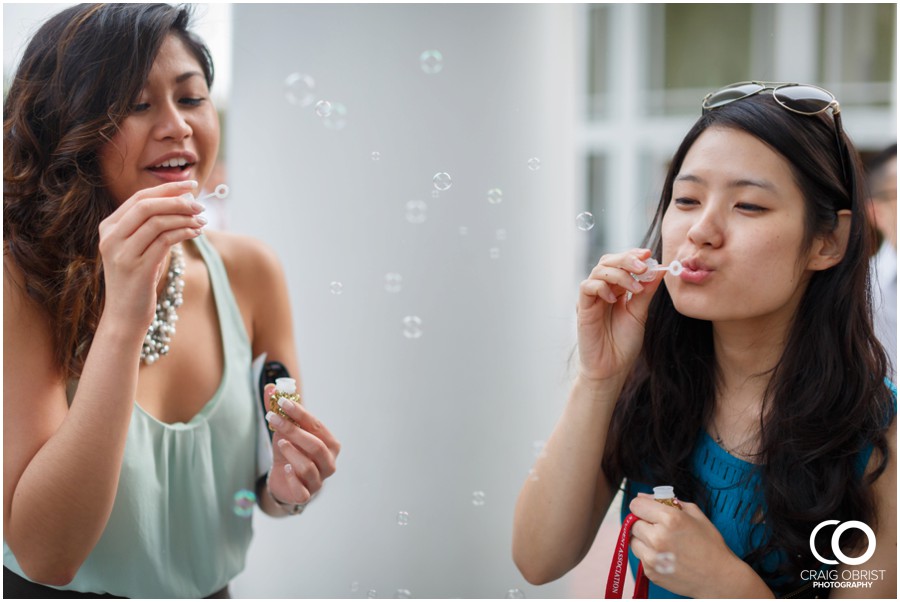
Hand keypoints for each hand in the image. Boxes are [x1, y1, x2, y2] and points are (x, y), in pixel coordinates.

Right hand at [97, 181, 205, 328]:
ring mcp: (121, 253)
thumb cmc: (137, 281)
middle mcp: (111, 237)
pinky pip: (164, 240)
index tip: (190, 185)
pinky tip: (196, 232)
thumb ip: (152, 227)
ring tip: (202, 220)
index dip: (167, 188)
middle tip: (200, 204)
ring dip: (184, 217)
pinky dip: (184, 232)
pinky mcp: (137, 268)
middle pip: (147, 205)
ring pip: (157, 221)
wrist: (125, 316)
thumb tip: (184, 203)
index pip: (138, 197)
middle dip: (177, 200)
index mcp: (108, 227)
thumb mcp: (141, 249)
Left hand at [264, 384, 340, 508]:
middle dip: (294, 430)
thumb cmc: (290, 451)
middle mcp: (329, 462)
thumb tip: (270, 386)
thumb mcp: (284, 430)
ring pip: (308, 467)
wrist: (284, 481)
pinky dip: (292, 479)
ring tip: (280, 443)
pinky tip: (284, 468)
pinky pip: (301, 490)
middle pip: (315, 446)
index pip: (316, 425)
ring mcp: (319, 481)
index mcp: (330, 443)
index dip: (299, 412)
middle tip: (274, 418)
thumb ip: (279, 410)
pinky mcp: (305, 495)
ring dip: (292, 453)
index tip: (282, 402)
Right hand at [576, 248, 664, 381]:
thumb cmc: (624, 343)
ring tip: (634, 289)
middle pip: (609, 261)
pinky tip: (613, 299)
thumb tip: (658, 270)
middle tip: (643, 266)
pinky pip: (587, 287)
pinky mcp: (583, 308)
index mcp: (617, 289)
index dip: (633, 255)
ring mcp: (592, 298)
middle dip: (626, 260)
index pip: (621, 263)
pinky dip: (601, 287)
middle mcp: (603, 290)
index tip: (649, 255)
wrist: (612, 367)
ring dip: (619, 274)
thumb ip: (645, 292)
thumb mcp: (640, 313)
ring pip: (598, 270)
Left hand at [628, 493, 745, 597]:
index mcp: (670, 519)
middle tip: (660, 529)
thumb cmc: (710, 544)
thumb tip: (642, 496)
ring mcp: (653, 557)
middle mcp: (657, 537)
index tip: (649, 511)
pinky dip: (649, 555)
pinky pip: (640, 557)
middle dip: (644, 523)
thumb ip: (666, 501)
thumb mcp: (695, 514)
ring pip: (633, 540)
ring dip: (643, 540)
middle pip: (633, 523)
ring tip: (663, 544)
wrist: (719, 578)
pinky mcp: (651, 572)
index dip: (642, 506)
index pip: (635, 505)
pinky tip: (666, 556)